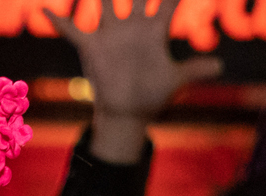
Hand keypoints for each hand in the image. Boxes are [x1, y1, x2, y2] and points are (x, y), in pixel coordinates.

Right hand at [44, 0, 222, 162]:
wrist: (127, 114)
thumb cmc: (153, 96)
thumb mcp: (175, 82)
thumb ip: (195, 70)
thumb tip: (220, 67)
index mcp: (155, 32)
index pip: (170, 1)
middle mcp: (133, 27)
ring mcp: (111, 35)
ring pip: (106, 2)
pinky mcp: (93, 47)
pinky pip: (72, 31)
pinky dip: (58, 21)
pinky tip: (46, 10)